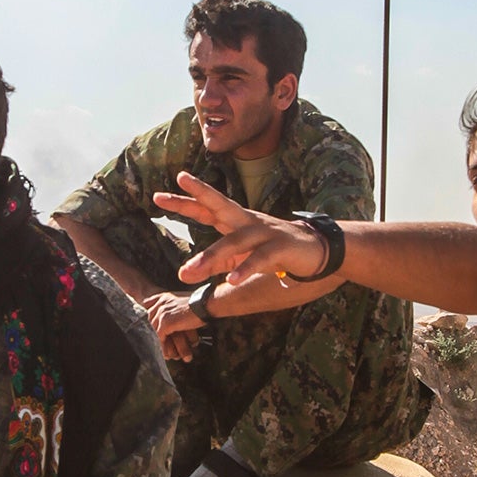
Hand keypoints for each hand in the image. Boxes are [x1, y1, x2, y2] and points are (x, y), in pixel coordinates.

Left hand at [144, 292, 203, 361]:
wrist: (206, 304)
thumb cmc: (200, 304)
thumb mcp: (182, 301)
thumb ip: (172, 306)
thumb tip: (170, 318)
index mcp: (164, 296)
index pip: (148, 305)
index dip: (147, 317)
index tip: (147, 326)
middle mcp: (160, 303)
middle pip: (149, 319)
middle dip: (150, 331)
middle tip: (151, 342)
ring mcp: (162, 312)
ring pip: (153, 329)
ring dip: (155, 341)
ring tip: (158, 351)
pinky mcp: (166, 322)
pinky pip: (159, 337)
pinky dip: (162, 345)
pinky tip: (165, 353)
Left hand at [155, 173, 329, 285]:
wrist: (318, 250)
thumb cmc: (275, 251)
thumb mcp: (239, 257)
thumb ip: (214, 263)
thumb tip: (184, 274)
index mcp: (237, 221)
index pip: (207, 208)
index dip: (184, 202)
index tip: (158, 197)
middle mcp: (247, 221)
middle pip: (218, 205)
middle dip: (193, 198)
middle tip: (164, 196)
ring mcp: (264, 232)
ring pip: (234, 241)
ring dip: (211, 257)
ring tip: (188, 272)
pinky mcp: (281, 248)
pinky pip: (260, 259)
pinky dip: (245, 269)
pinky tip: (231, 280)